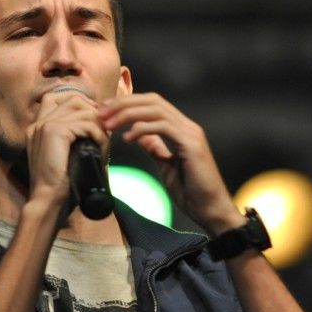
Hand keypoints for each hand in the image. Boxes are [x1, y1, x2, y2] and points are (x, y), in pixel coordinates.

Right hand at [24, 92, 109, 218]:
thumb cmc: (58, 184)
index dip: (79, 103)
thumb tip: (96, 127)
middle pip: (72, 98)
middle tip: (104, 129)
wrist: (46, 199)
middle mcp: (39, 122)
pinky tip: (102, 148)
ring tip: (104, 142)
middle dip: (93, 110)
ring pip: (82, 109)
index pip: (57, 98)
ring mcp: (45, 124)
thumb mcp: (63, 155)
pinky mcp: (55, 131)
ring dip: (99, 124)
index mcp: (37, 126)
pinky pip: (86, 124)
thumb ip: (71, 139)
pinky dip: (99, 134)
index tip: (94, 120)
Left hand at [98, 93, 245, 234]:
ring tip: (109, 125)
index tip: (106, 112)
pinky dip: (142, 129)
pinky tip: (127, 138)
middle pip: (153, 101)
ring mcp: (190, 133)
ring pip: (156, 110)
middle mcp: (187, 126)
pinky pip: (163, 127)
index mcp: (181, 129)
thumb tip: (139, 136)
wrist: (211, 210)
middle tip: (101, 113)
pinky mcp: (191, 145)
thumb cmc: (191, 192)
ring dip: (128, 114)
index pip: (153, 104)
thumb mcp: (166, 166)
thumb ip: (156, 148)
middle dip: (124, 104)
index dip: (128, 104)